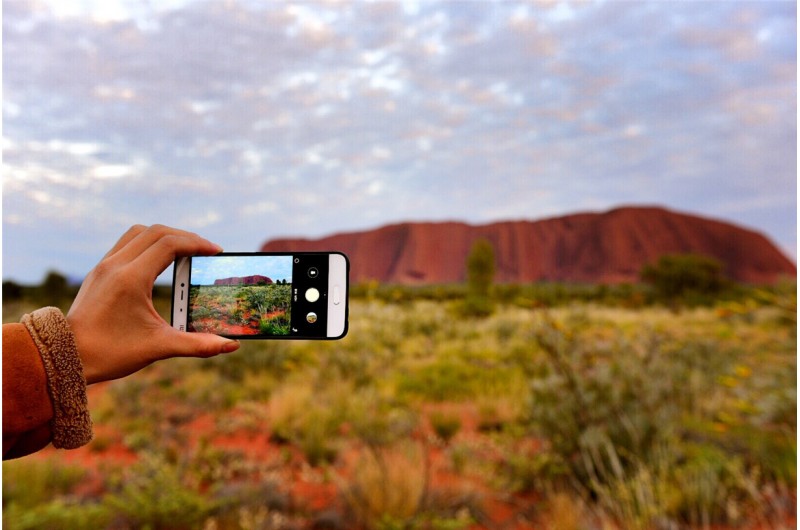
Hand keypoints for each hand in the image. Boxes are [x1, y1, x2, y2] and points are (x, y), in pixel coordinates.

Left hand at [66, 224, 239, 384]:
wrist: (65, 357)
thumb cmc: (110, 353)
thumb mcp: (158, 347)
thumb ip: (197, 345)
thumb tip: (230, 345)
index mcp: (131, 278)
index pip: (169, 244)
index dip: (197, 244)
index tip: (216, 252)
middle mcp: (116, 265)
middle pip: (157, 232)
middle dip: (186, 237)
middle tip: (206, 251)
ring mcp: (104, 265)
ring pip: (139, 233)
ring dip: (165, 236)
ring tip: (185, 251)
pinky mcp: (99, 271)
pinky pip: (126, 243)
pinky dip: (148, 243)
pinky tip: (159, 261)